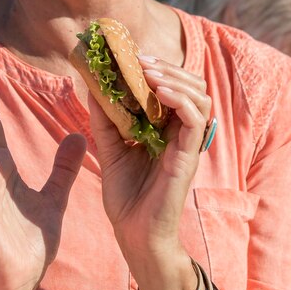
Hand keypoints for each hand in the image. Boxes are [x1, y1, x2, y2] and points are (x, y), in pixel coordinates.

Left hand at [88, 56, 210, 289]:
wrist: (133, 234)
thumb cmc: (126, 194)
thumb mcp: (110, 147)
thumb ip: (105, 118)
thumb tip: (92, 85)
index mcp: (165, 127)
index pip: (172, 87)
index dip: (157, 67)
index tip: (132, 55)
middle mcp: (179, 132)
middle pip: (191, 85)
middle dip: (167, 67)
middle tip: (141, 60)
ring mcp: (186, 143)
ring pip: (198, 96)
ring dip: (175, 78)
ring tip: (149, 72)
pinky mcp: (188, 156)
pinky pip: (195, 119)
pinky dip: (180, 99)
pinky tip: (160, 91)